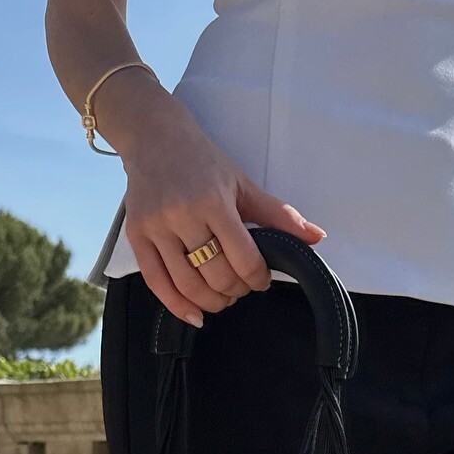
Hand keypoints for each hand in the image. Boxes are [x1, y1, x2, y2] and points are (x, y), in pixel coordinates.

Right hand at [107, 72, 324, 326]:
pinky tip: (195, 315)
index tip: (261, 279)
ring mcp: (156, 227)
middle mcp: (183, 215)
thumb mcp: (244, 184)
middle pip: (216, 275)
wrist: (155, 138)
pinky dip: (177, 306)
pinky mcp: (136, 236)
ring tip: (222, 299)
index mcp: (214, 202)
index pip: (243, 258)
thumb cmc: (204, 162)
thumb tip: (316, 238)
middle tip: (241, 288)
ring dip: (211, 302)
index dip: (257, 278)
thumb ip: (279, 214)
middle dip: (235, 291)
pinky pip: (156, 282)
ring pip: (187, 284)